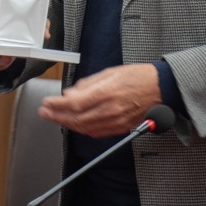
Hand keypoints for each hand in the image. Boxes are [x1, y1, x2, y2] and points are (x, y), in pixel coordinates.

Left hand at [38, 63, 160, 136]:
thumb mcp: (109, 72)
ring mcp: (116, 122)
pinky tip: (74, 124)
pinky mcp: (121, 128)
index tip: (46, 103)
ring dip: (67, 124)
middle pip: (76, 119)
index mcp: (106, 93)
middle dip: (57, 117)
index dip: (56, 106)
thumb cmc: (138, 77)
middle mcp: (110, 110)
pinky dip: (82, 129)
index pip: (74, 104)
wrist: (161, 88)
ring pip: (85, 128)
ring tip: (55, 118)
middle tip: (44, 113)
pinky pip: (97, 133)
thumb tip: (70, 93)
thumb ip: (87, 84)